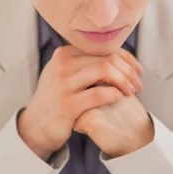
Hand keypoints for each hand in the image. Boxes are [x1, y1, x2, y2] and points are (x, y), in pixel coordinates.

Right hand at [18, 45, 142, 159]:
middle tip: (137, 84)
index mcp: (64, 54)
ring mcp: (64, 84)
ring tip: (131, 92)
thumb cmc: (56, 100)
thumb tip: (116, 57)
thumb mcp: (64, 75)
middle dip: (128, 70)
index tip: (137, 70)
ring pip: (104, 70)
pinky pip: (99, 93)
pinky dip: (114, 94)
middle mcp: (63, 64)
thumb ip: (84, 64)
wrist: (35, 125)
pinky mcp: (68, 104)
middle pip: (106, 57)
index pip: (102, 48)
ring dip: (124, 81)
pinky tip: (119, 98)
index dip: (126, 57)